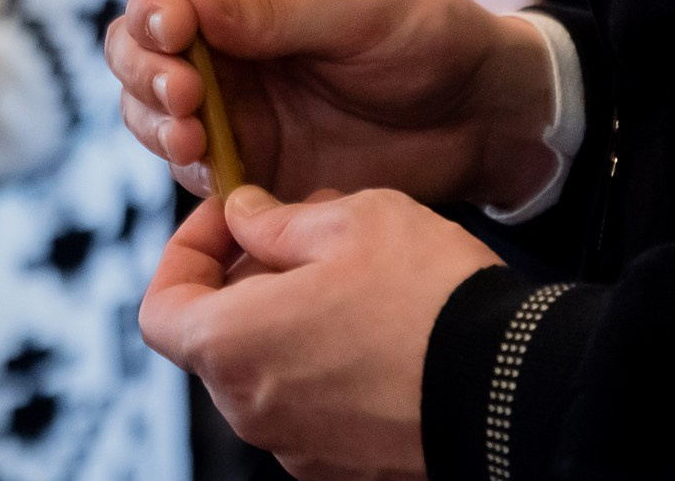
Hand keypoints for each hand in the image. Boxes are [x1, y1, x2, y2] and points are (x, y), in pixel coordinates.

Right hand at [105, 0, 554, 205]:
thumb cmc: (426, 32)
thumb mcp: (358, 5)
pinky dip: (184, 165)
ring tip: (188, 134)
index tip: (175, 28)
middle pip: (141, 45)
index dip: (157, 4)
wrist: (479, 114)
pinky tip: (204, 166)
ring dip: (153, 118)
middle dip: (144, 66)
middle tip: (184, 89)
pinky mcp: (247, 158)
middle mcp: (224, 36)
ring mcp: (232, 99)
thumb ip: (275, 13)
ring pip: (151, 107)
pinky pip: (191, 165)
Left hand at [141, 186, 500, 479]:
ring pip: (265, 367)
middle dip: (246, 276)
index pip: (160, 307)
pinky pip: (309, 402)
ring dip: (287, 315)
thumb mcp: (349, 219)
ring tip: (351, 269)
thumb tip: (245, 217)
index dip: (186, 253)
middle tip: (302, 230)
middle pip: (215, 336)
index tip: (232, 221)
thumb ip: (276, 220)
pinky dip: (322, 360)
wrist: (514, 385)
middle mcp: (251, 409)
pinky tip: (376, 321)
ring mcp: (297, 445)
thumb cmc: (427, 297)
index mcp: (231, 346)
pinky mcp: (343, 463)